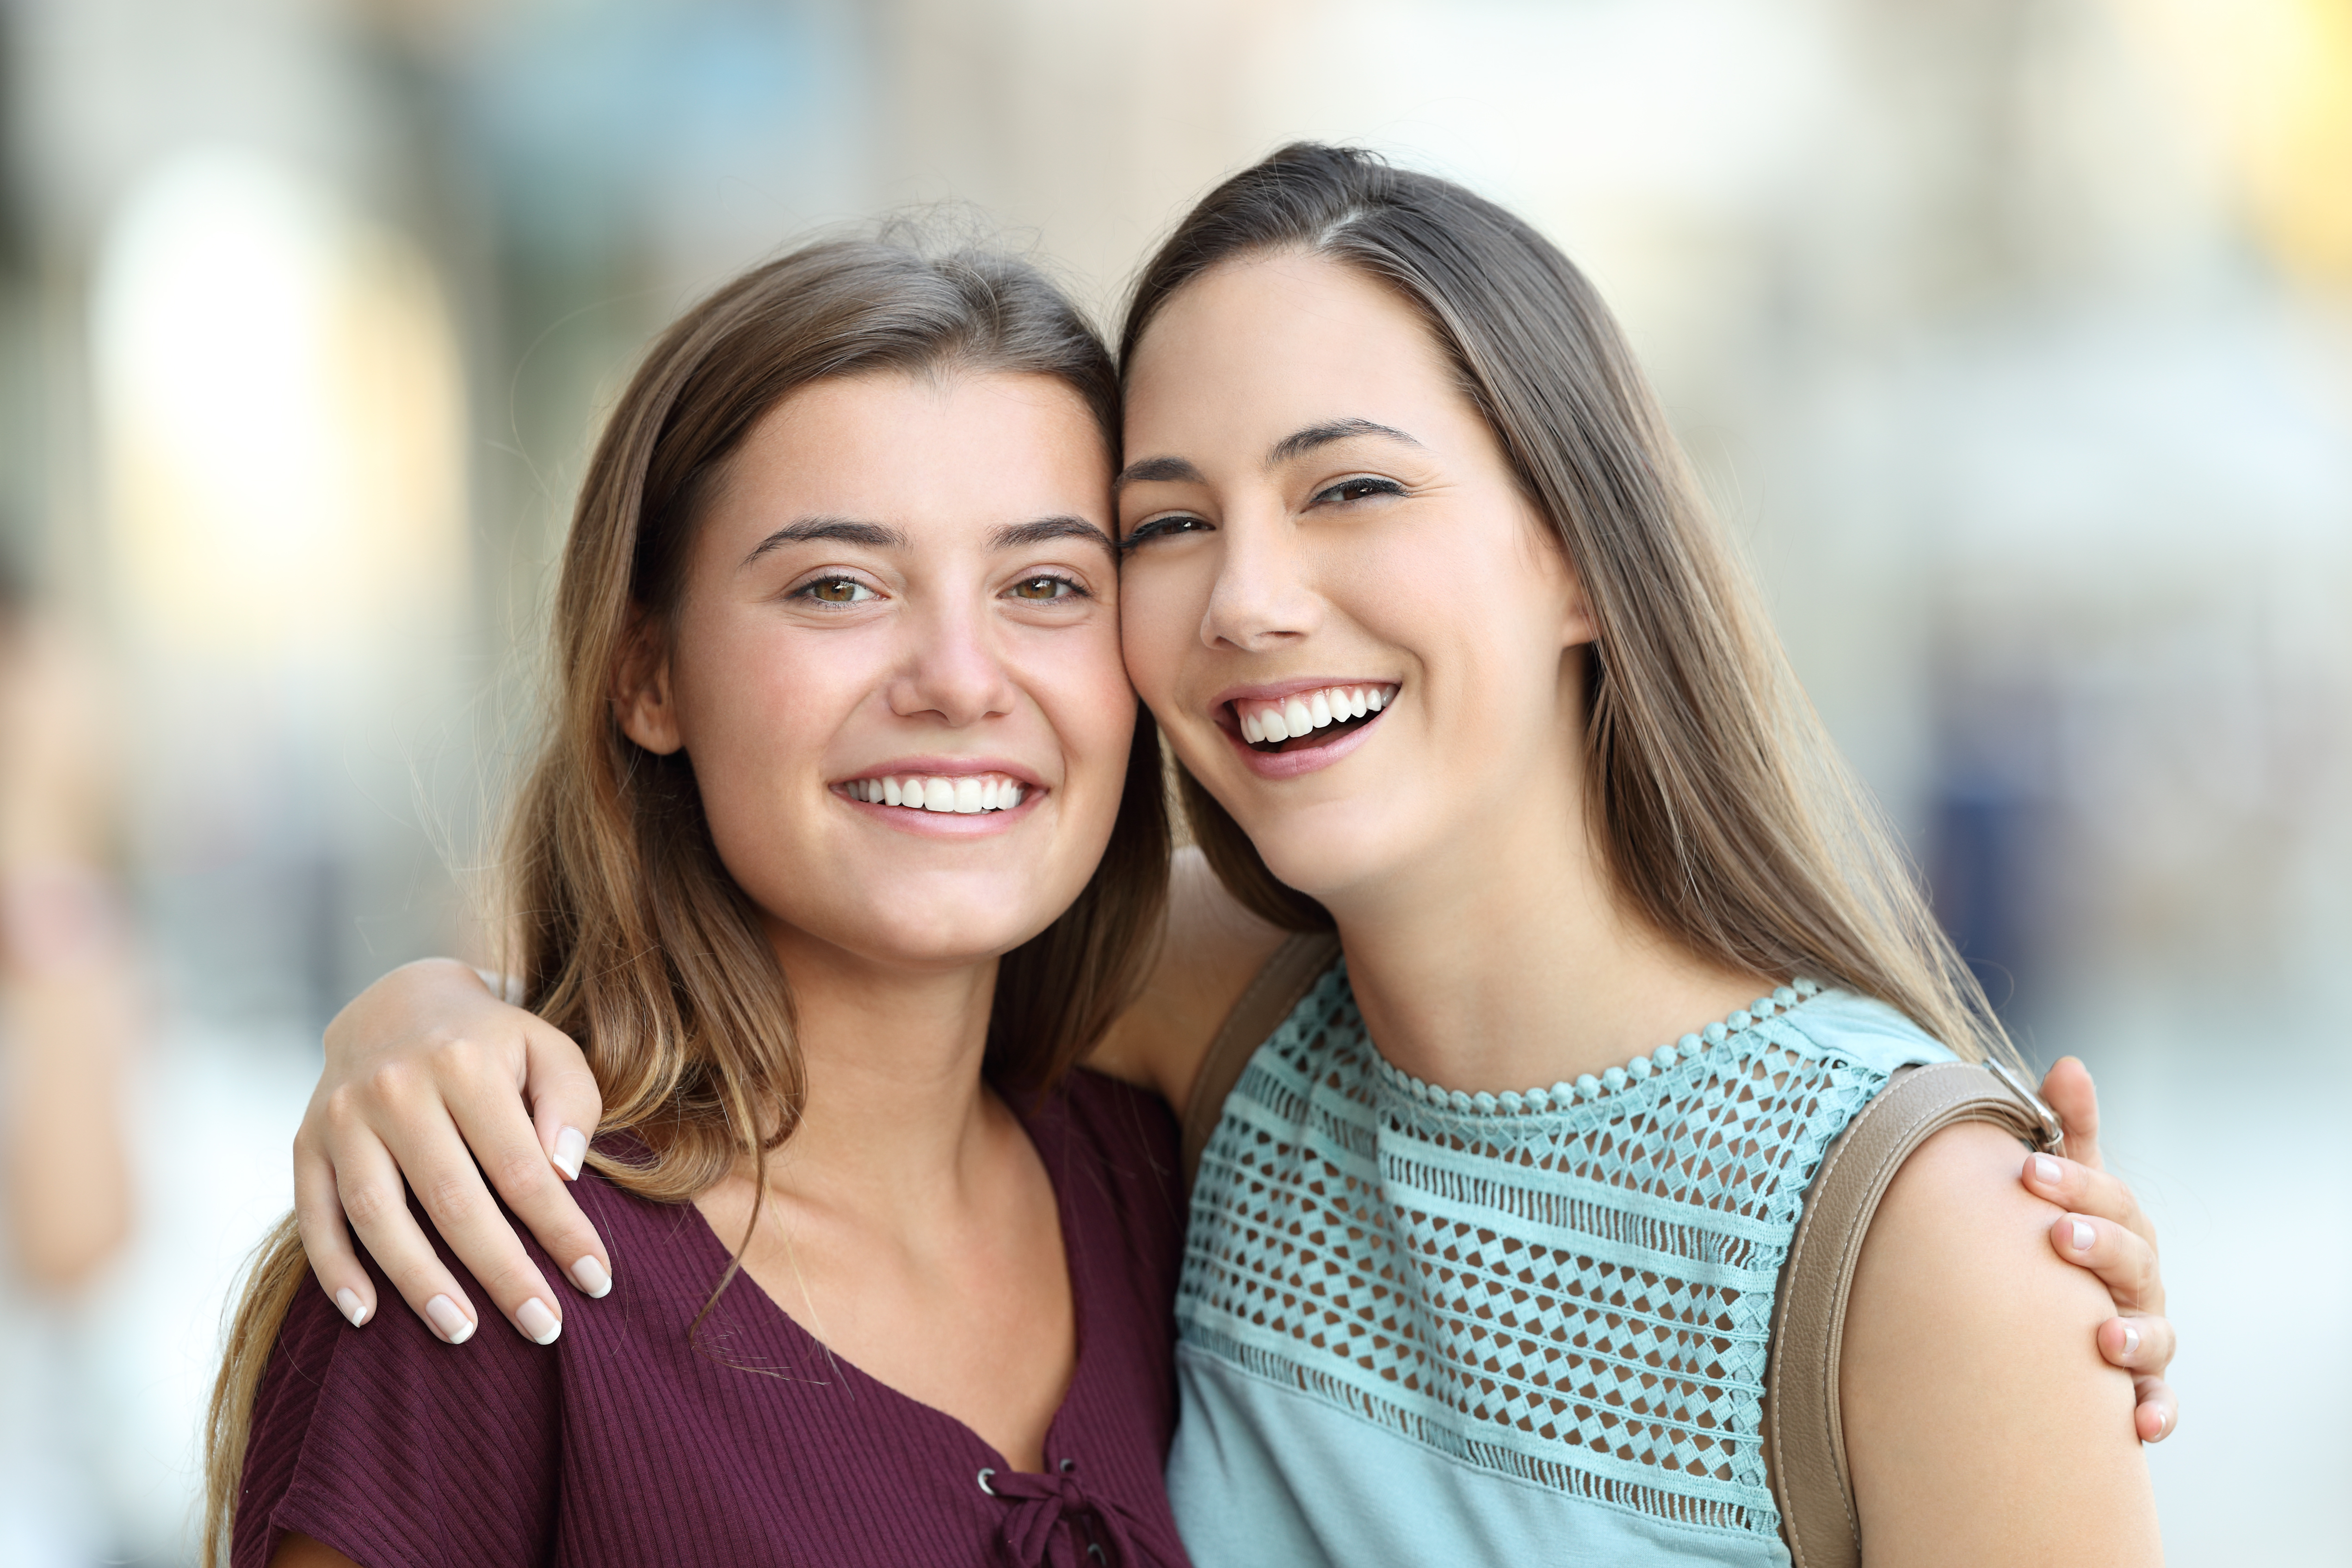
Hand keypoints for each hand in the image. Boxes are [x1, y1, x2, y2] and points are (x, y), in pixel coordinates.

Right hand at [294, 959, 610, 1344]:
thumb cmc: (492, 1044)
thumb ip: (571, 1105)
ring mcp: (341, 1117)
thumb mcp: (549, 1050)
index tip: (596, 1281)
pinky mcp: (304, 1142)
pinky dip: (335, 1270)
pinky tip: (365, 1316)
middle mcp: (395, 1087)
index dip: (560, 1231)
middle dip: (502, 1273)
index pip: (521, 1168)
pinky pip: (314, 1216)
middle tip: (544, 1327)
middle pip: (452, 1201)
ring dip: (419, 1283)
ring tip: (462, 1334)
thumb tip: (564, 1173)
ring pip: (378, 1216)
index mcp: (465, 1062)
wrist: (397, 1004)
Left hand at [2019, 1056, 2175, 1441]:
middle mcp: (2138, 1280)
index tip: (2029, 1170)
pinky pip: (2156, 1403)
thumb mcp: (2062, 1181)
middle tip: (2058, 1236)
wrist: (2057, 1311)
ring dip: (2133, 1334)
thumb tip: (2067, 1063)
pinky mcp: (2139, 1387)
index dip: (2073, 1181)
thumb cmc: (2062, 1234)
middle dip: (2099, 1245)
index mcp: (2120, 1226)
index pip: (2108, 1197)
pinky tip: (2135, 1423)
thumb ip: (2066, 1126)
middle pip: (2133, 1259)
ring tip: (2102, 1335)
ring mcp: (2143, 1333)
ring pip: (2153, 1334)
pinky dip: (2152, 1413)